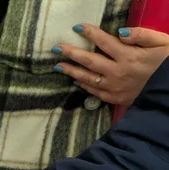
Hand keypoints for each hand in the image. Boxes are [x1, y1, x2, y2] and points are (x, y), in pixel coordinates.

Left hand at [53, 25, 168, 105]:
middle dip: (71, 53)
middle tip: (56, 49)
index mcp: (129, 56)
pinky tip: (76, 81)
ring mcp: (115, 87)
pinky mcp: (115, 99)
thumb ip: (142, 35)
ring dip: (71, 71)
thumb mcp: (163, 43)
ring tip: (58, 66)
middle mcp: (118, 72)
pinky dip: (84, 86)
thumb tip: (120, 32)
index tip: (77, 27)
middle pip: (89, 61)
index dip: (90, 33)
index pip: (104, 42)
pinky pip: (95, 92)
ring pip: (88, 78)